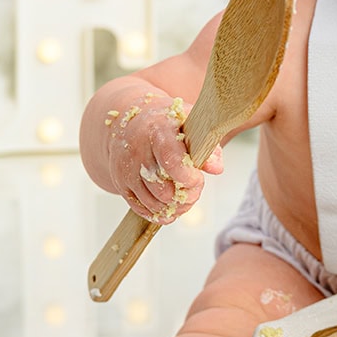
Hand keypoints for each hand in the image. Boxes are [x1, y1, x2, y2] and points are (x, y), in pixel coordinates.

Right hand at [102, 90, 224, 222]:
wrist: (130, 123)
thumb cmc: (166, 125)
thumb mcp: (190, 125)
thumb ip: (208, 146)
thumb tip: (216, 169)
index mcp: (158, 130)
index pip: (171, 160)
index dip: (188, 177)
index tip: (198, 179)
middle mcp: (137, 150)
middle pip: (163, 189)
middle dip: (185, 196)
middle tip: (195, 189)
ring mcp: (126, 169)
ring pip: (153, 203)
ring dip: (174, 208)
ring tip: (185, 198)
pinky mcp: (120, 184)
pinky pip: (140, 208)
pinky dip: (158, 213)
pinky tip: (170, 207)